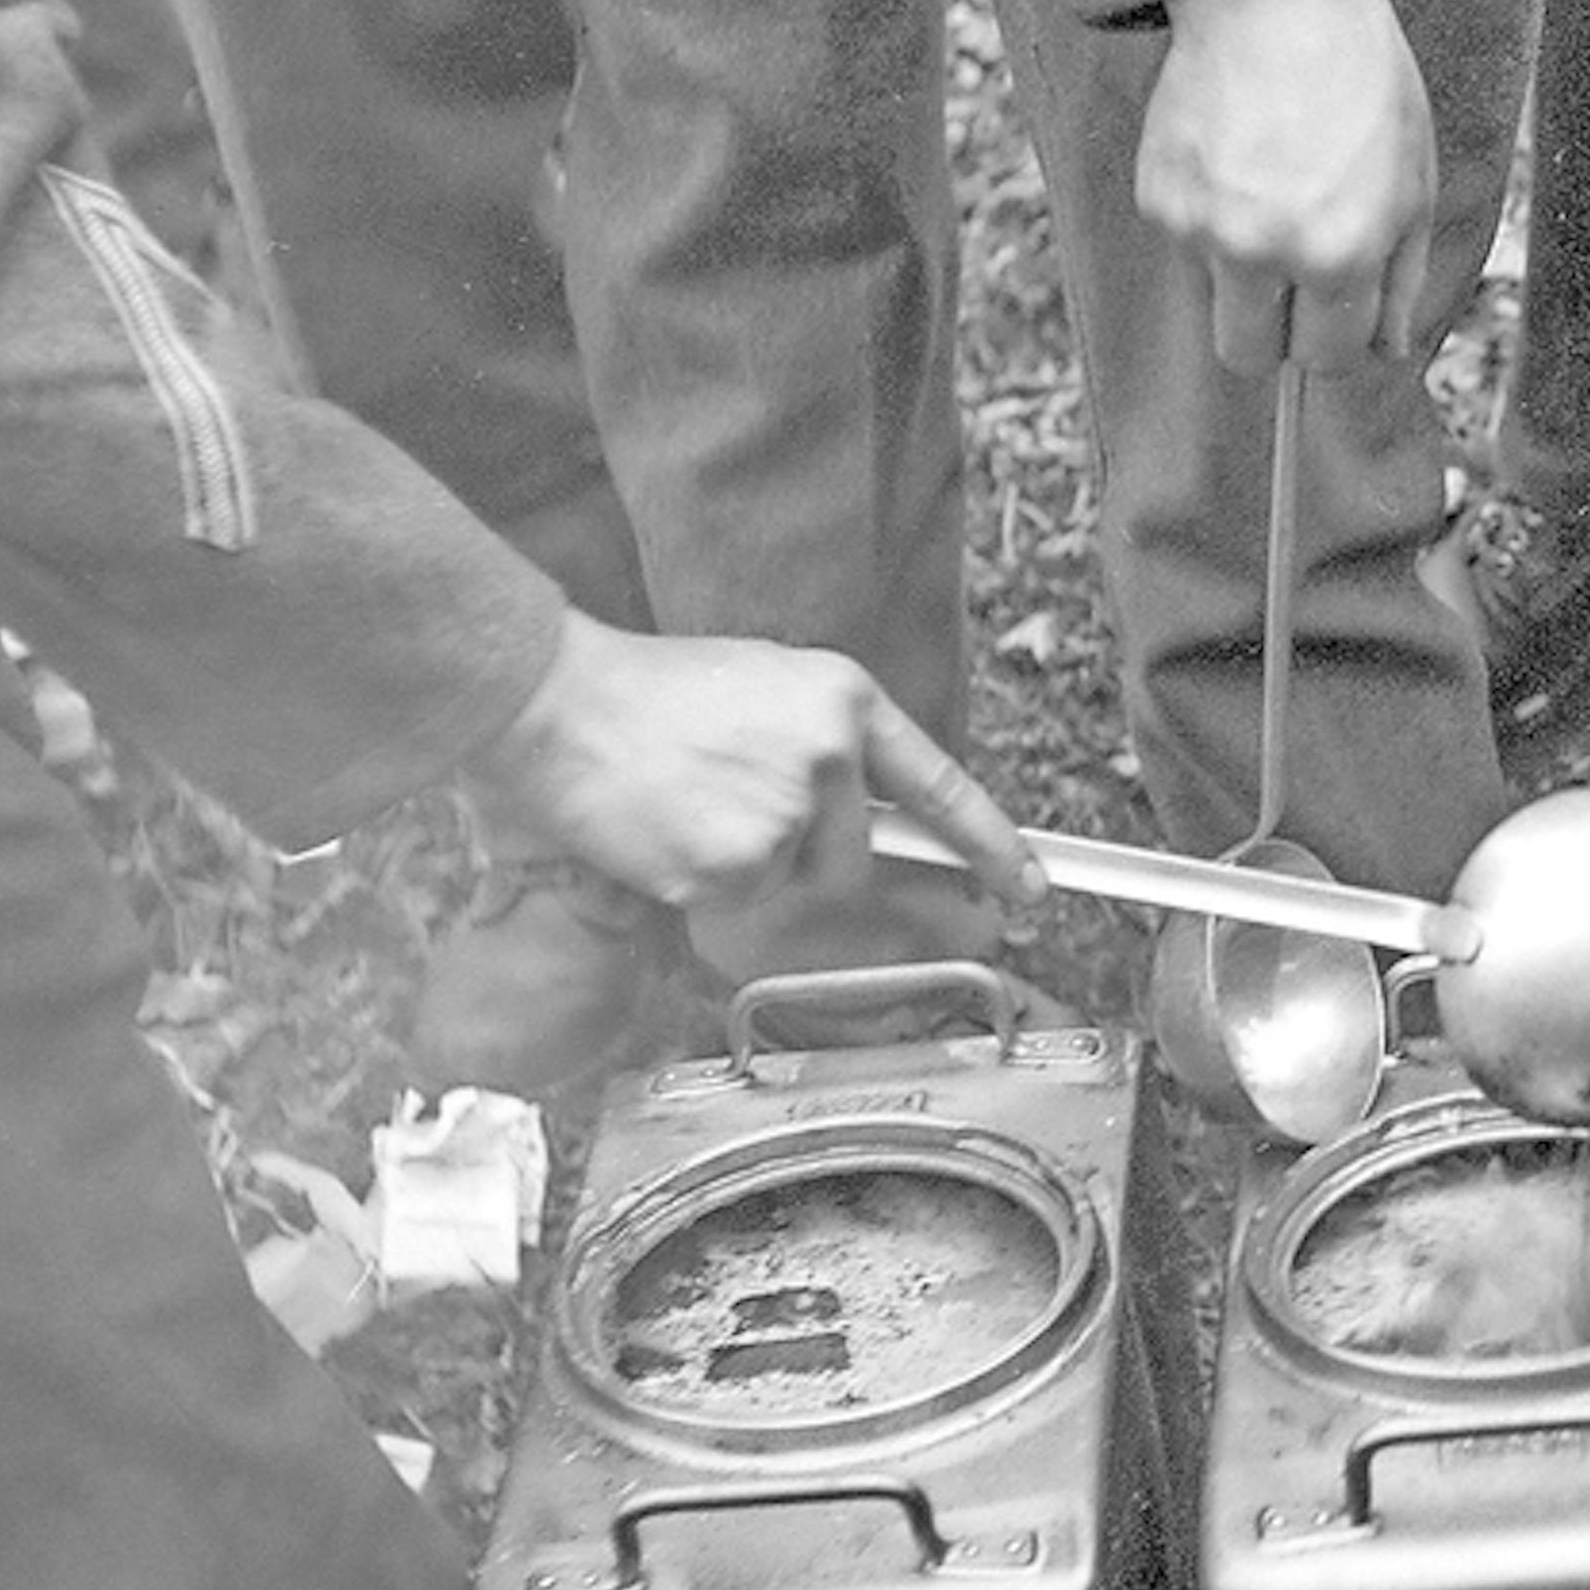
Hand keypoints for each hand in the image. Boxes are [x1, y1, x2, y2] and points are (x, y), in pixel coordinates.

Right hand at [466, 617, 1040, 923]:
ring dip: (746, 862)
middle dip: (800, 847)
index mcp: (847, 701)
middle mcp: (830, 757)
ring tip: (689, 803)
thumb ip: (830, 742)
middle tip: (725, 799)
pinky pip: (739, 900)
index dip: (992, 844)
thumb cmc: (652, 693)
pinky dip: (701, 882)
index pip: (943, 787)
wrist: (560, 701)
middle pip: (853, 852)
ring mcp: (787, 814)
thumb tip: (869, 807)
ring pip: (792, 879)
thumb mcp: (768, 688)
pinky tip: (667, 830)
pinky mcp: (736, 865)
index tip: (1029, 885)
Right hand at [1141, 0, 1437, 368]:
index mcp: (1341, 255)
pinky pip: (1186, 249)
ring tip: (1272, 190)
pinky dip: (1210, 222)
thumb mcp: (1414, 183)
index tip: (1335, 310)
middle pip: (1251, 358)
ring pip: (1215, 302)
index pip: (1326, 359)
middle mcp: (1266, 252)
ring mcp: (1202, 229)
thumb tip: (1387, 353)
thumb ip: (1402, 280)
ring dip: (1242, 272)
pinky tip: (1238, 160)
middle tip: (1294, 279)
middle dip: (1275, 334)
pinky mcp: (1158, 200)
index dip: (1333, 338)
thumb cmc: (1363, 84)